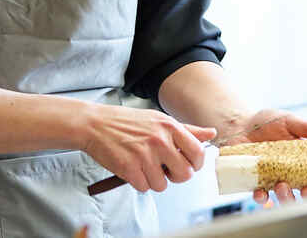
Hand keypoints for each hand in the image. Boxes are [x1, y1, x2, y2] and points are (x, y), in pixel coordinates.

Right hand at [80, 104, 215, 192]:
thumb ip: (187, 130)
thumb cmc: (126, 122)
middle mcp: (160, 140)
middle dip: (176, 176)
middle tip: (165, 169)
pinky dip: (139, 182)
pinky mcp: (129, 168)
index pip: (198, 153)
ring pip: (163, 185)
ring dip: (154, 180)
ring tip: (144, 166)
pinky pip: (144, 188)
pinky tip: (133, 168)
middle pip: (184, 174)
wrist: (95, 124)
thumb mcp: (159, 119)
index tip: (188, 164)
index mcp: (170, 126)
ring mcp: (144, 155)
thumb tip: (211, 134)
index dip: (195, 164)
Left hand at [229, 108, 306, 205]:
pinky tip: (261, 192)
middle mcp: (290, 175)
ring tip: (282, 185)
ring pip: (284, 197)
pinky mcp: (256, 182)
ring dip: (286, 196)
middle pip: (305, 193)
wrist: (240, 124)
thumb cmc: (268, 123)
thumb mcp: (289, 121)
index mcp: (303, 162)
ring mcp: (273, 180)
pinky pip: (261, 196)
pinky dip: (262, 197)